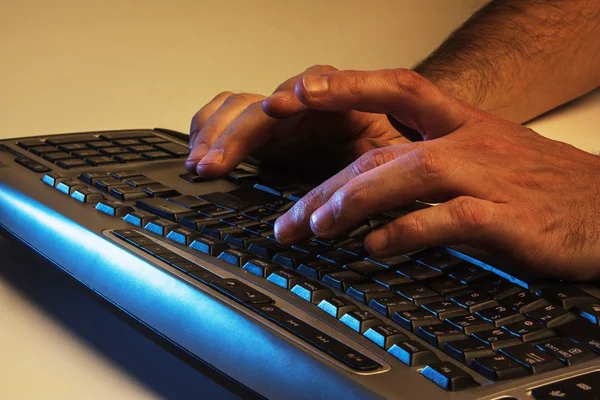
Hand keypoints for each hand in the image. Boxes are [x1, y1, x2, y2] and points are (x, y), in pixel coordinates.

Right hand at [185, 65, 409, 178]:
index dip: (293, 96)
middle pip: (263, 103)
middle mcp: (308, 103)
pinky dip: (210, 131)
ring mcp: (286, 117)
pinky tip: (199, 153)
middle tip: (214, 162)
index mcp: (344, 101)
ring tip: (200, 163)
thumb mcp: (395, 161)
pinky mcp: (270, 135)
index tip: (275, 109)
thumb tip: (358, 183)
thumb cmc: (395, 162)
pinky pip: (230, 117)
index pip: (313, 86)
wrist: (392, 168)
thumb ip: (380, 162)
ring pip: (239, 107)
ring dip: (215, 132)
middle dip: (234, 130)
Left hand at [272, 68, 599, 279]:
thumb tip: (371, 183)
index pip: (396, 88)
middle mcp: (470, 142)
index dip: (347, 86)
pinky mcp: (509, 218)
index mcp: (462, 123)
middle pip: (384, 150)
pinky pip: (448, 220)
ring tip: (317, 226)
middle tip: (289, 218)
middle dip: (328, 184)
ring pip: (409, 176)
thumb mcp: (485, 156)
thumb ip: (429, 161)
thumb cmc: (543, 185)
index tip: (298, 94)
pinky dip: (407, 233)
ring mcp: (489, 178)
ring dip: (356, 201)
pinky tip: (376, 246)